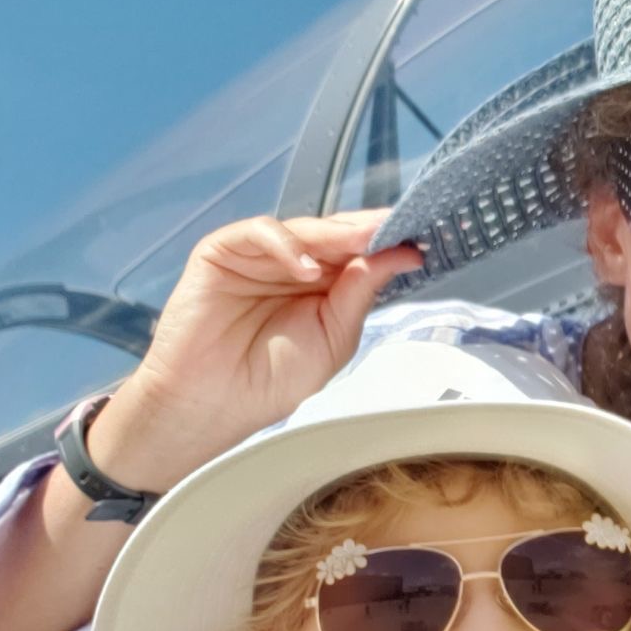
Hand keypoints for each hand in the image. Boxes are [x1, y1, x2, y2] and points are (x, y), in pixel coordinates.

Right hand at [87, 210, 421, 487]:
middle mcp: (296, 264)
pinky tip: (305, 268)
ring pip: (304, 229)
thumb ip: (359, 294)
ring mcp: (261, 255)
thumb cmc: (271, 379)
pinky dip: (285, 244)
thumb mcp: (334, 338)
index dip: (388, 243)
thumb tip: (398, 256)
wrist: (211, 402)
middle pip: (338, 235)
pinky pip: (259, 233)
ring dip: (335, 234)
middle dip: (368, 232)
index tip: (420, 238)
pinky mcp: (223, 251)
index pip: (362, 253)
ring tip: (361, 242)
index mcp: (327, 284)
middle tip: (396, 228)